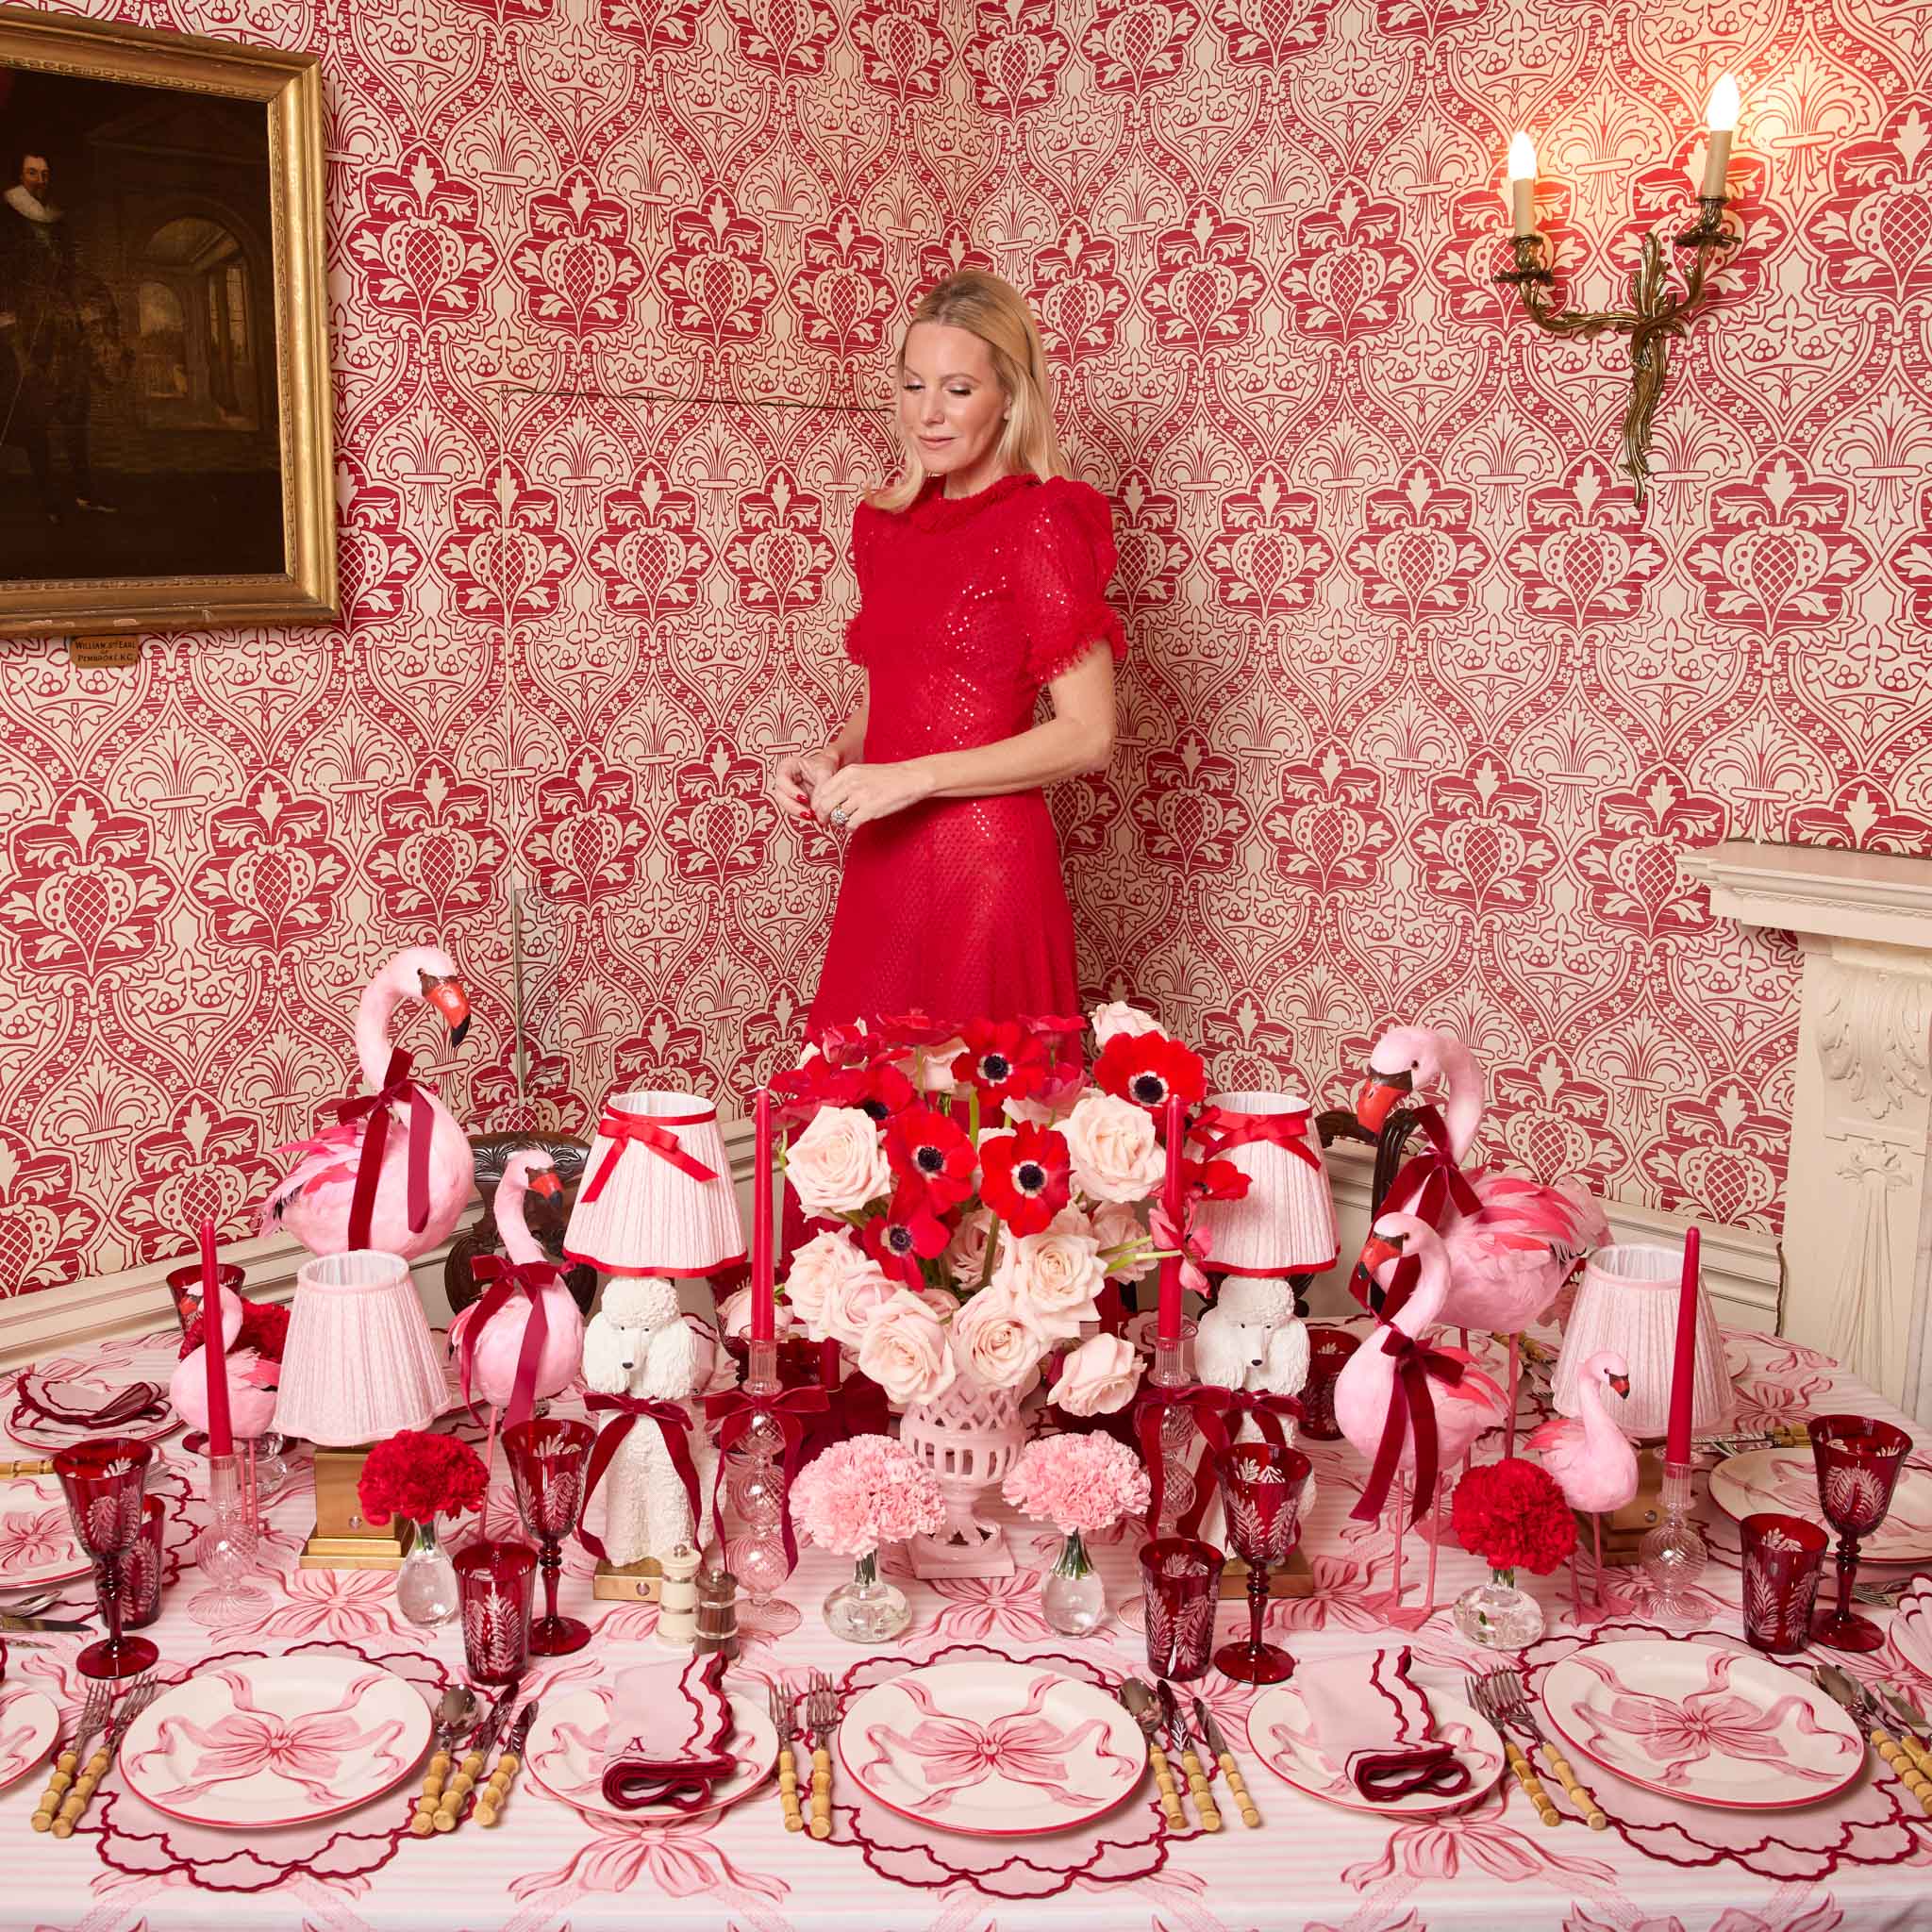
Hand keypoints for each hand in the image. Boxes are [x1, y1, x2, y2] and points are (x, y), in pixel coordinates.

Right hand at [769, 747, 838, 821]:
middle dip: (794, 807)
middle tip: (808, 813)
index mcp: (787, 766)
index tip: (804, 798)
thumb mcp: (825, 772)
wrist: (830, 768)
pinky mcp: (794, 801)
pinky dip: (803, 814)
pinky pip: (794, 810)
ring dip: (798, 813)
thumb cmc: (824, 765)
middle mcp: (784, 780)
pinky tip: (813, 816)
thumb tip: (816, 809)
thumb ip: (820, 789)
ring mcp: (788, 792)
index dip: (791, 790)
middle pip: (781, 796)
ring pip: (786, 806)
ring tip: (812, 816)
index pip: (782, 779)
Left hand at [812, 760, 933, 832]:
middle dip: (822, 817)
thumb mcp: (863, 772)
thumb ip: (846, 783)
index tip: (819, 811)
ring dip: (838, 823)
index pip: (822, 791)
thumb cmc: (889, 777)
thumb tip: (831, 799)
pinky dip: (849, 829)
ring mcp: (860, 797)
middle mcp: (850, 784)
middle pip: (825, 805)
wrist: (911, 778)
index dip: (818, 804)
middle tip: (824, 823)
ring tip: (845, 823)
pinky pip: (850, 824)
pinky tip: (854, 828)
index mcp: (847, 773)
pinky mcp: (869, 810)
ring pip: (837, 816)